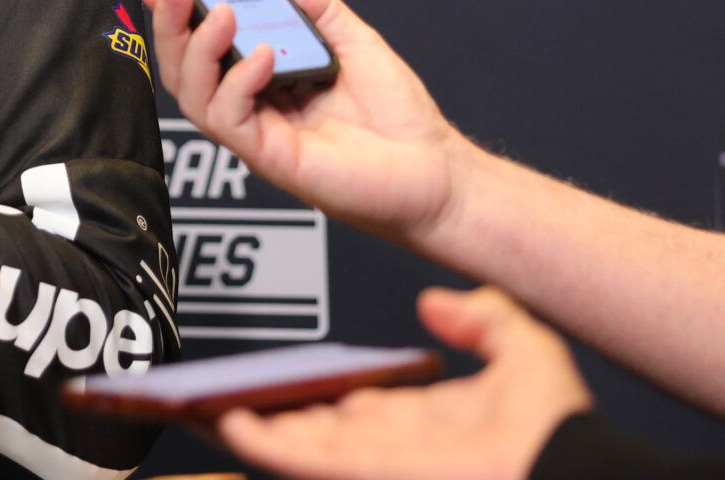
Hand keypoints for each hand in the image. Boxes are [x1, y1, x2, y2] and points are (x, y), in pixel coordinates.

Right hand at [137, 0, 465, 243]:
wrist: (438, 171)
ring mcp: (257, 136)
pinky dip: (238, 83)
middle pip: (184, 70)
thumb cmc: (401, 119)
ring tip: (221, 12)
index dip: (176, 15)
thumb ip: (317, 9)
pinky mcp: (271, 159)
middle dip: (168, 24)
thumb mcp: (356, 43)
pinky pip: (231, 120)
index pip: (202, 48)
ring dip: (197, 49)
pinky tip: (263, 55)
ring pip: (194, 96)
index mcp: (263, 83)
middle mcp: (252, 110)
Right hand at [217, 286, 591, 479]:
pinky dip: (262, 442)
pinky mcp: (364, 472)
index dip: (309, 390)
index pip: (347, 404)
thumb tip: (437, 303)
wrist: (565, 470)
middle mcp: (390, 443)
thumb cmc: (560, 430)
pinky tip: (230, 421)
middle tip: (214, 388)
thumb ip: (483, 318)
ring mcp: (373, 461)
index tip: (276, 377)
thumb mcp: (524, 353)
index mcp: (420, 420)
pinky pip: (301, 459)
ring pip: (293, 440)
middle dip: (261, 407)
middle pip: (307, 424)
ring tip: (200, 400)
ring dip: (245, 421)